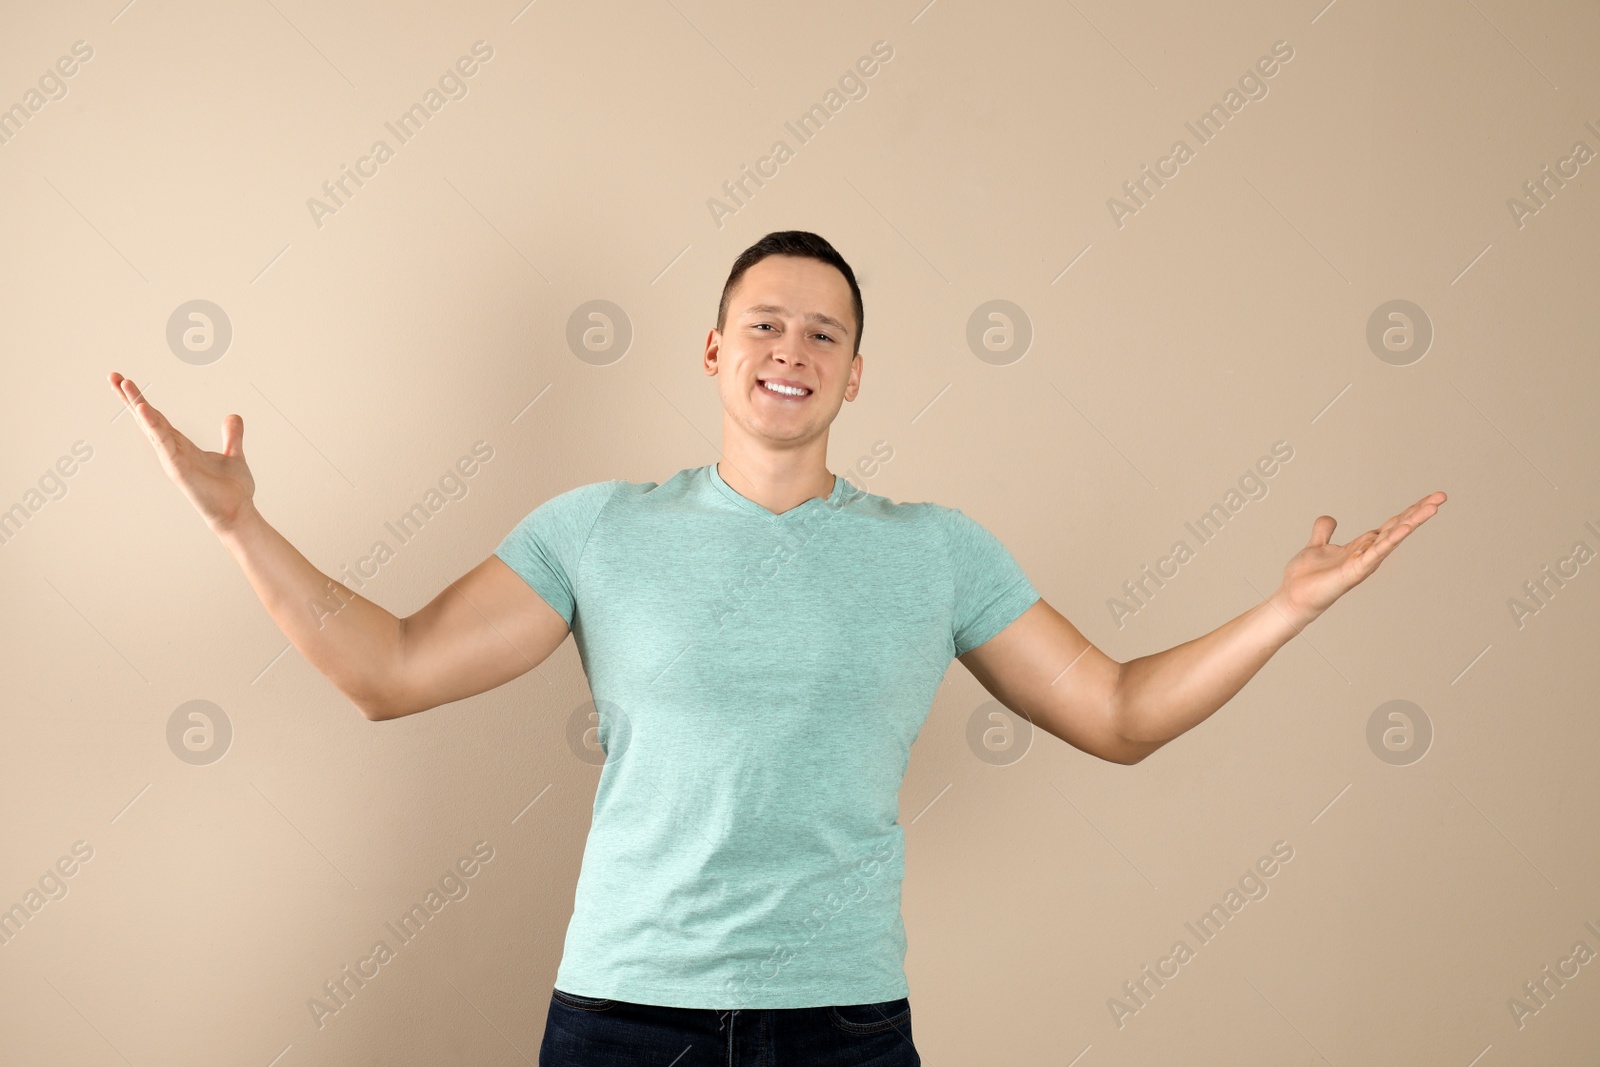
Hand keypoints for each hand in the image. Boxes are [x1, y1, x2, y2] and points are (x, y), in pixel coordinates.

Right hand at [109, 371, 257, 534]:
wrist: (237, 513)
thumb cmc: (232, 490)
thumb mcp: (233, 455)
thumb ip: (231, 436)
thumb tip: (233, 416)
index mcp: (182, 445)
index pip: (158, 418)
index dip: (142, 401)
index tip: (126, 382)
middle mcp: (173, 451)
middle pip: (147, 419)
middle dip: (130, 398)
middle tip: (113, 375)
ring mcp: (173, 459)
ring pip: (151, 427)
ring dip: (138, 406)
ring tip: (123, 384)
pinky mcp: (177, 469)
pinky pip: (163, 444)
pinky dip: (154, 427)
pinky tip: (143, 411)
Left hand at [1274, 491, 1446, 624]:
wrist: (1294, 597)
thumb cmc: (1306, 577)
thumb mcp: (1316, 545)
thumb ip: (1324, 531)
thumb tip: (1330, 518)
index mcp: (1362, 546)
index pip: (1391, 524)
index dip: (1409, 511)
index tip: (1430, 498)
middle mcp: (1368, 553)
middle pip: (1399, 527)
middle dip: (1419, 512)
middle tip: (1441, 496)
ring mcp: (1364, 562)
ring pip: (1393, 537)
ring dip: (1413, 521)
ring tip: (1433, 507)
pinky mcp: (1356, 570)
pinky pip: (1377, 552)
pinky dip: (1392, 540)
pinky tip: (1406, 528)